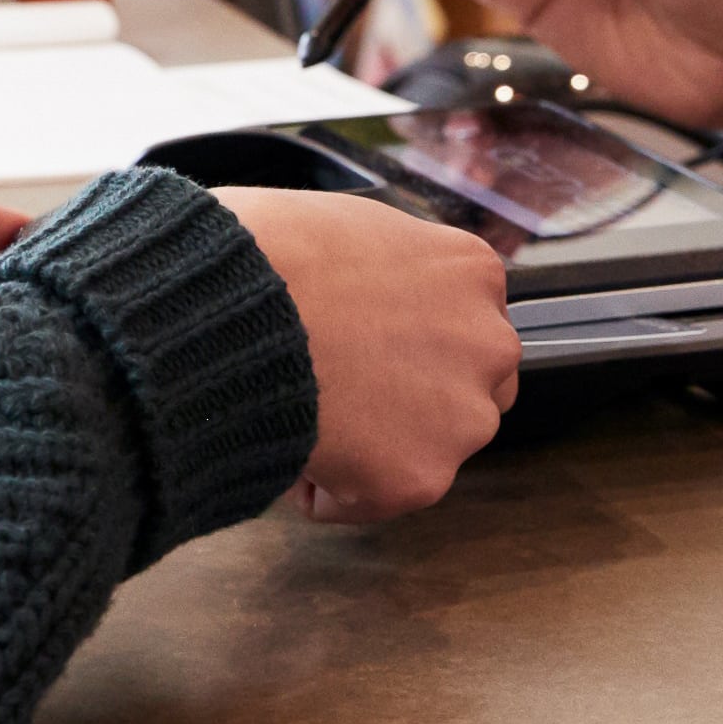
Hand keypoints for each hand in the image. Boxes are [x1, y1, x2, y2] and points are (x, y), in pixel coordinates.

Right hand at [219, 187, 517, 521]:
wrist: (233, 307)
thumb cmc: (269, 253)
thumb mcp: (350, 225)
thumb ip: (387, 268)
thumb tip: (366, 298)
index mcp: (472, 271)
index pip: (462, 324)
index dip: (403, 342)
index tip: (359, 346)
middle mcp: (489, 344)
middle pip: (463, 389)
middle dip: (408, 399)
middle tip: (336, 390)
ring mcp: (462, 416)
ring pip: (422, 448)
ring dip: (370, 446)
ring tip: (303, 415)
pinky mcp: (420, 478)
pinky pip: (366, 498)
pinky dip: (327, 488)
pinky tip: (289, 443)